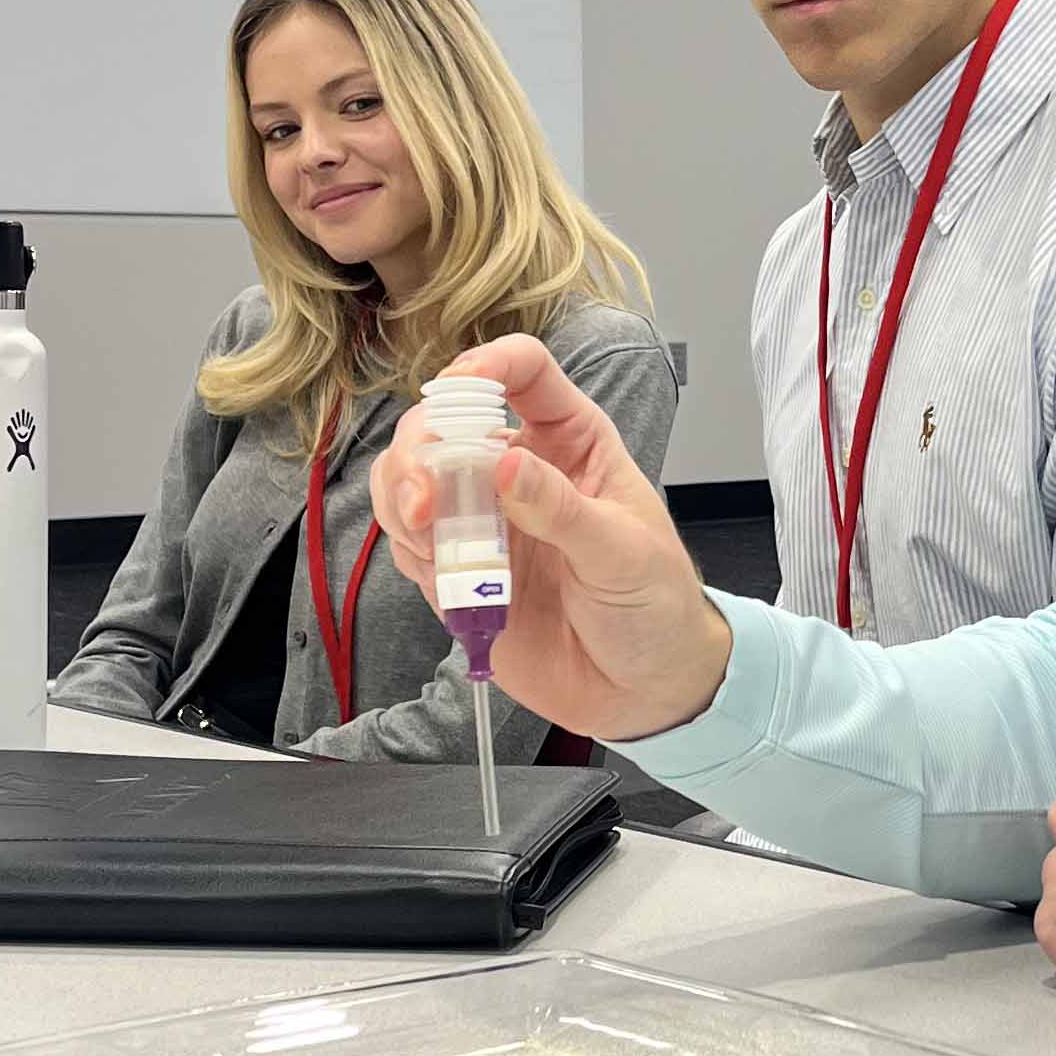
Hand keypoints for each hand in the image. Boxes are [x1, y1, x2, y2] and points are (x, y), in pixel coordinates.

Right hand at [371, 335, 731, 743]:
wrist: (643, 689)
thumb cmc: (654, 605)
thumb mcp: (622, 553)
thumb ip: (562, 509)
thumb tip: (504, 465)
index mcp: (571, 441)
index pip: (525, 371)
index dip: (487, 366)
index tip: (460, 390)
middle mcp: (520, 469)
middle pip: (446, 422)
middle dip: (422, 447)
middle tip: (424, 497)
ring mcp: (483, 519)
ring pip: (412, 476)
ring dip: (401, 495)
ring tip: (423, 530)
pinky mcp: (458, 570)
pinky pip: (409, 540)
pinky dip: (407, 545)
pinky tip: (435, 569)